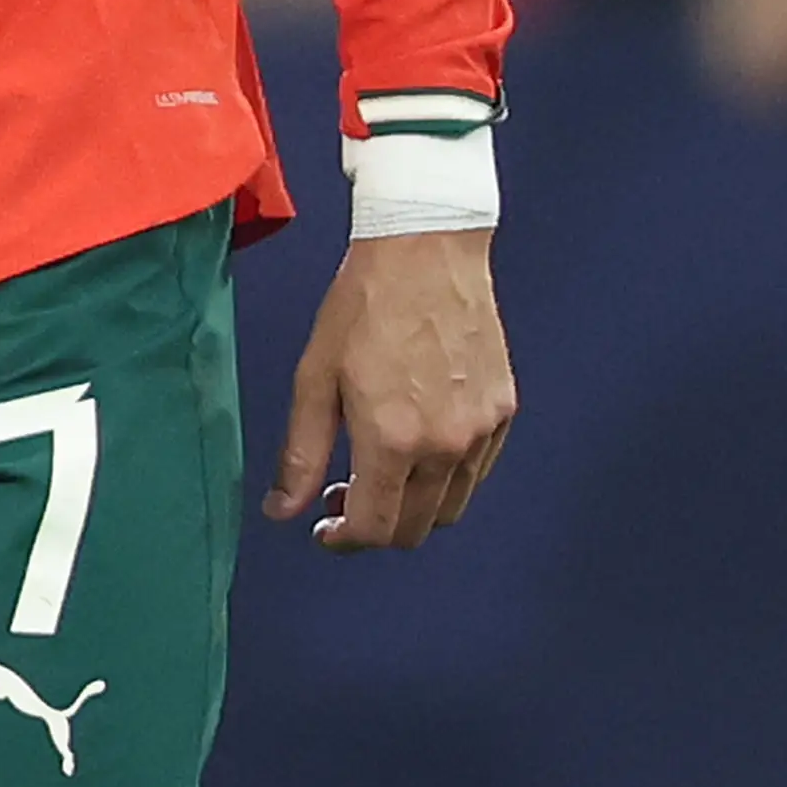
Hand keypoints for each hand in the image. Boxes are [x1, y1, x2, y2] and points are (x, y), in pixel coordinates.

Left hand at [265, 229, 516, 552]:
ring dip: (413, 507)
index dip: (344, 540)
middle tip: (345, 496)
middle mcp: (445, 444)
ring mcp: (481, 430)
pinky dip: (447, 477)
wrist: (425, 246)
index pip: (374, 529)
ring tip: (382, 471)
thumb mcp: (315, 377)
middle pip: (415, 529)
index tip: (326, 529)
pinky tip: (419, 444)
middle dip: (375, 527)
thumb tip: (282, 510)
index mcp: (392, 439)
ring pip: (451, 507)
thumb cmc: (364, 303)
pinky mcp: (503, 411)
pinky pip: (476, 471)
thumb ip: (301, 453)